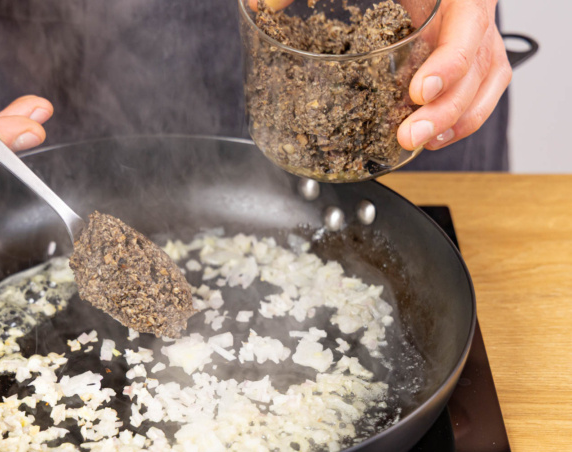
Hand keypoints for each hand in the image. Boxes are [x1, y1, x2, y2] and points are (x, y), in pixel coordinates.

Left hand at [248, 0, 511, 152]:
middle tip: (408, 134)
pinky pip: (479, 88)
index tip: (418, 91)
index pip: (470, 27)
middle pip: (480, 65)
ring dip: (456, 120)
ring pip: (486, 82)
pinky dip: (460, 117)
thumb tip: (260, 5)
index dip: (450, 64)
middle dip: (447, 109)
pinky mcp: (463, 52)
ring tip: (418, 143)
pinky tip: (431, 137)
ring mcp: (472, 32)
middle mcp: (469, 11)